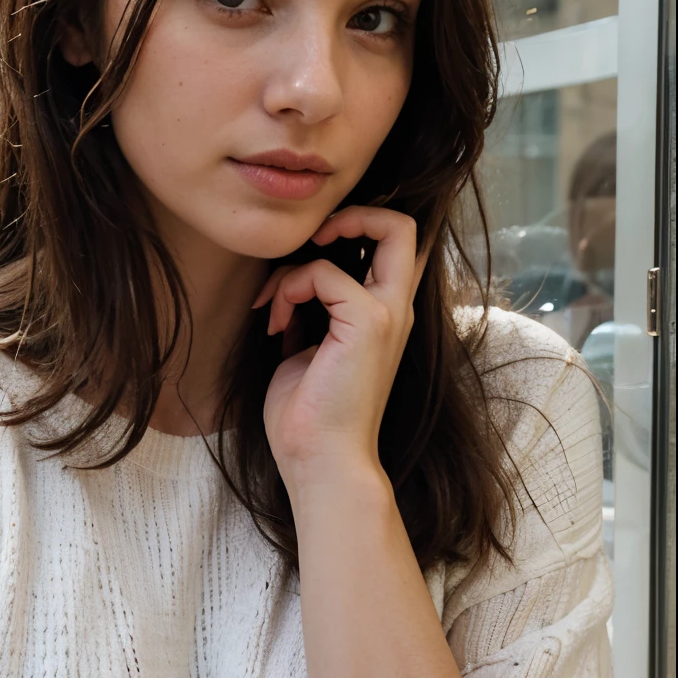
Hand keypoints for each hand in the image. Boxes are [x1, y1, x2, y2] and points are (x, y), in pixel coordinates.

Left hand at [255, 207, 424, 506]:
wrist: (320, 462)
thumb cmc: (308, 416)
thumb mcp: (306, 347)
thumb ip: (311, 309)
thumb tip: (290, 279)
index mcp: (382, 315)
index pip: (393, 246)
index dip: (354, 226)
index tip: (308, 252)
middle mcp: (394, 310)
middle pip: (402, 225)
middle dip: (351, 214)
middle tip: (311, 242)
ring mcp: (387, 314)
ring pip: (381, 229)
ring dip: (302, 261)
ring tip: (275, 303)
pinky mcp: (369, 322)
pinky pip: (325, 272)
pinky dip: (290, 288)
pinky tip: (275, 324)